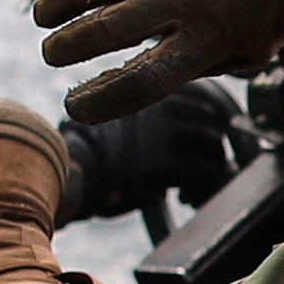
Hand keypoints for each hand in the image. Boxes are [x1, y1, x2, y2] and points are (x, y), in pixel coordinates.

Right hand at [34, 0, 283, 121]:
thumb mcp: (257, 47)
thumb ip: (208, 62)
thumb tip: (158, 65)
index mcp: (206, 42)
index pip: (140, 82)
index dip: (101, 98)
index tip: (75, 104)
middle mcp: (180, 1)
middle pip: (106, 31)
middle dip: (70, 45)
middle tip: (50, 51)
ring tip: (45, 12)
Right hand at [60, 82, 261, 222]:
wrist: (69, 173)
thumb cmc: (91, 153)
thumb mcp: (124, 121)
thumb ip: (156, 121)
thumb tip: (188, 136)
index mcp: (152, 85)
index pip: (205, 99)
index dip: (213, 125)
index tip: (206, 145)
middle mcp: (162, 103)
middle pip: (214, 121)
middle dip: (214, 149)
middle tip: (204, 171)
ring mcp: (164, 132)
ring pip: (214, 146)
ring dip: (213, 169)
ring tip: (194, 187)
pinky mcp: (164, 162)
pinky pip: (205, 172)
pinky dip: (204, 187)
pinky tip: (187, 197)